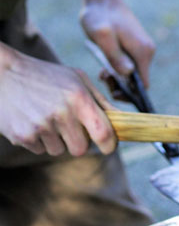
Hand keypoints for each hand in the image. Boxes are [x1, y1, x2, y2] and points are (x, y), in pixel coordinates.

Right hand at [0, 44, 116, 156]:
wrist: (4, 75)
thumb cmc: (46, 76)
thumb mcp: (76, 78)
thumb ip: (99, 100)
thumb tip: (120, 120)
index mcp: (79, 97)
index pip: (103, 133)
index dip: (109, 144)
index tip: (108, 145)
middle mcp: (62, 113)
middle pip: (81, 148)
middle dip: (79, 141)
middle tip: (70, 125)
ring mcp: (41, 127)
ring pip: (59, 151)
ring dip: (57, 140)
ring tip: (47, 117)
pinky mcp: (23, 137)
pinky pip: (41, 150)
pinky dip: (39, 140)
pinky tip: (32, 120)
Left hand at [79, 0, 154, 86]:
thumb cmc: (99, 16)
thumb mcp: (102, 36)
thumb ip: (114, 55)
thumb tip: (127, 74)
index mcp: (143, 51)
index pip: (142, 85)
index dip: (129, 94)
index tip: (111, 89)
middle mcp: (147, 51)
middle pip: (137, 82)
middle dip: (120, 86)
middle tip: (102, 77)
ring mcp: (142, 49)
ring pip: (132, 74)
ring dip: (117, 78)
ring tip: (102, 71)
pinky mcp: (135, 47)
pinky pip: (129, 66)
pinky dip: (118, 69)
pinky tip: (105, 65)